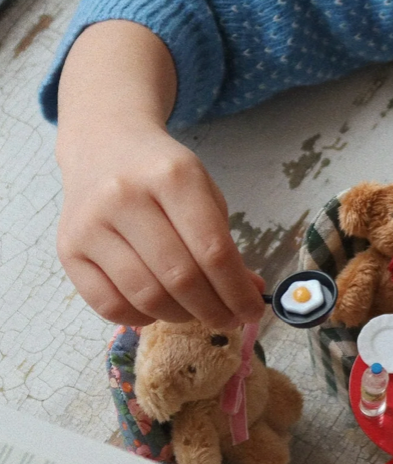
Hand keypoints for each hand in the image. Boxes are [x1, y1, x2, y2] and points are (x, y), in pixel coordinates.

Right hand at [55, 20, 264, 328]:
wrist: (103, 144)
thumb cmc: (160, 173)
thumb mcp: (203, 193)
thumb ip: (226, 244)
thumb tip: (248, 296)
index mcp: (172, 176)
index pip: (213, 251)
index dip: (237, 292)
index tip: (253, 311)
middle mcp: (126, 196)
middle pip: (180, 278)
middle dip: (213, 310)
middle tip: (228, 319)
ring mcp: (92, 223)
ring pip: (146, 296)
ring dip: (180, 317)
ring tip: (195, 312)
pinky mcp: (68, 248)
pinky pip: (109, 304)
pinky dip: (141, 318)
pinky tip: (157, 309)